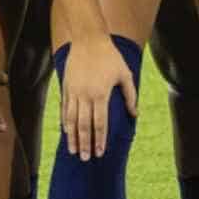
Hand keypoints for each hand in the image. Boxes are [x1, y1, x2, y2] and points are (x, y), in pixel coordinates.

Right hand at [61, 36, 137, 160]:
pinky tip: (66, 132)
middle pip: (84, 126)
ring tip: (73, 151)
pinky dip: (65, 122)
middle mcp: (85, 95)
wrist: (88, 39)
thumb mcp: (125, 74)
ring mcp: (74, 91)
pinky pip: (64, 108)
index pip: (100, 123)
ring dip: (72, 137)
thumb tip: (134, 114)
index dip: (100, 140)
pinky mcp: (66, 86)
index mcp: (101, 94)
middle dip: (84, 144)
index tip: (100, 153)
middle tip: (85, 159)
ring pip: (71, 120)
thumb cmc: (110, 56)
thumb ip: (130, 96)